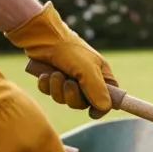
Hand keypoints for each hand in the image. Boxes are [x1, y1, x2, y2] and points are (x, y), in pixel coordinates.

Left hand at [5, 2, 117, 116]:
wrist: (44, 37)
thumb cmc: (70, 50)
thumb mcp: (87, 69)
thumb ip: (97, 89)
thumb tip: (105, 108)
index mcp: (101, 76)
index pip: (108, 98)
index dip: (101, 107)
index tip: (93, 113)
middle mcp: (86, 80)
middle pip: (82, 103)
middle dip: (72, 96)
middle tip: (68, 84)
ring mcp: (68, 80)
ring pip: (63, 99)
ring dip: (57, 89)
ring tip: (55, 74)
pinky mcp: (52, 80)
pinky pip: (49, 93)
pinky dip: (46, 85)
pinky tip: (45, 74)